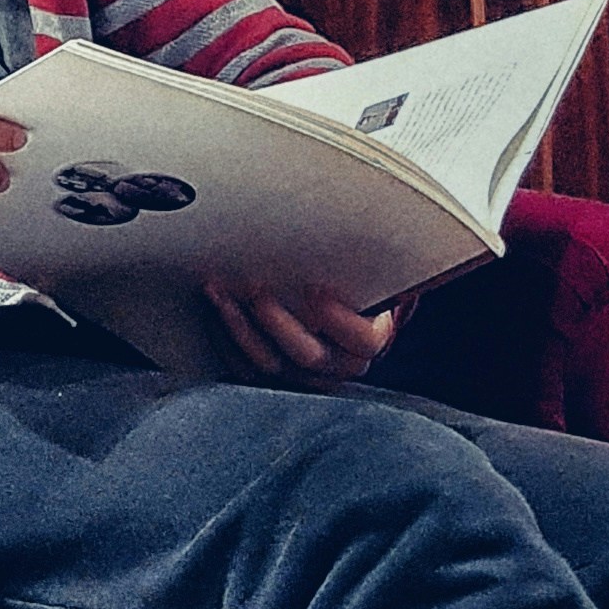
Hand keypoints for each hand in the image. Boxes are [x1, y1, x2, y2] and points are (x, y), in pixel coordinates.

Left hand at [205, 282, 395, 382]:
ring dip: (240, 328)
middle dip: (277, 322)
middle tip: (256, 291)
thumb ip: (368, 265)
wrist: (332, 315)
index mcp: (366, 341)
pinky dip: (225, 338)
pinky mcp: (269, 373)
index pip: (362, 340)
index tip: (315, 289)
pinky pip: (243, 367)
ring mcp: (300, 374)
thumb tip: (393, 233)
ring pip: (269, 363)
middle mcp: (335, 365)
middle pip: (308, 355)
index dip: (339, 318)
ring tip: (221, 296)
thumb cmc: (347, 288)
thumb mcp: (364, 276)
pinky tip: (215, 310)